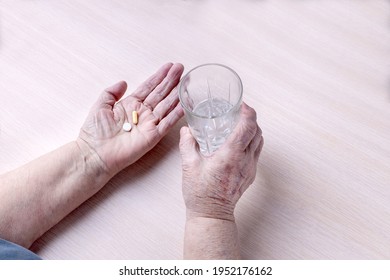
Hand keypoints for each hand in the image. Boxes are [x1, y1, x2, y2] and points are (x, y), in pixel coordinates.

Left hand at [78, 63, 183, 175]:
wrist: (95, 153)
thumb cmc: (94, 133)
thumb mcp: (100, 106)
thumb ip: (111, 92)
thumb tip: (123, 82)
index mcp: (130, 105)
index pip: (148, 87)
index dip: (159, 77)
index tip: (169, 66)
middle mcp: (142, 113)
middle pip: (160, 93)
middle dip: (171, 81)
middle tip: (181, 68)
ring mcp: (149, 124)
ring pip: (166, 105)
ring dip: (176, 94)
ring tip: (185, 82)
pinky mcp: (153, 136)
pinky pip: (167, 123)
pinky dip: (176, 114)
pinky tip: (184, 104)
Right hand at [179, 102, 262, 220]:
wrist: (212, 215)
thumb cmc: (201, 193)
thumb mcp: (189, 166)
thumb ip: (187, 144)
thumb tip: (186, 130)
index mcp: (231, 155)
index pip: (248, 127)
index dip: (248, 112)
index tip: (242, 105)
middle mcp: (245, 160)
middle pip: (257, 131)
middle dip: (251, 118)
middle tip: (239, 112)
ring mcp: (250, 168)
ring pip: (260, 142)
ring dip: (253, 130)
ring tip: (239, 125)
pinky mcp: (250, 174)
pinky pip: (257, 152)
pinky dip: (252, 142)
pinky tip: (238, 142)